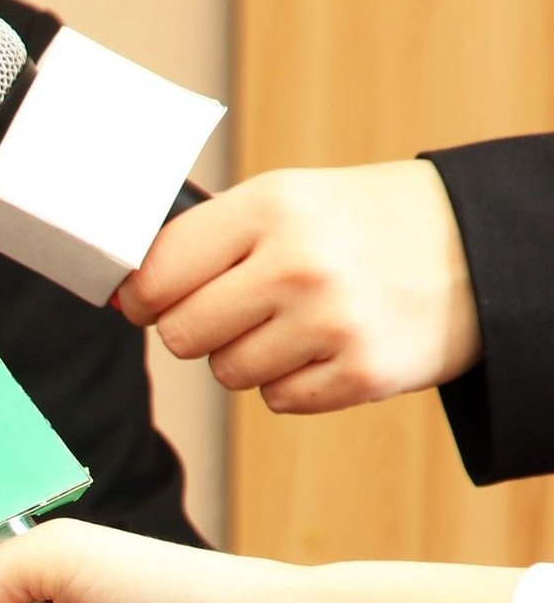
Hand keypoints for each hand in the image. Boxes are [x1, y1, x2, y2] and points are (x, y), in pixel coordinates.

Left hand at [117, 160, 477, 413]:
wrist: (477, 245)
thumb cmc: (356, 225)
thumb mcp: (284, 201)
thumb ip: (202, 242)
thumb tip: (125, 296)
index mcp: (269, 207)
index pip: (156, 275)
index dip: (144, 297)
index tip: (153, 300)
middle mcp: (299, 263)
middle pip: (181, 335)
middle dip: (199, 328)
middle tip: (240, 307)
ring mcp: (332, 321)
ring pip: (226, 373)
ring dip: (250, 355)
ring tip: (298, 318)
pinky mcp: (360, 372)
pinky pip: (277, 400)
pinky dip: (294, 380)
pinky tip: (329, 343)